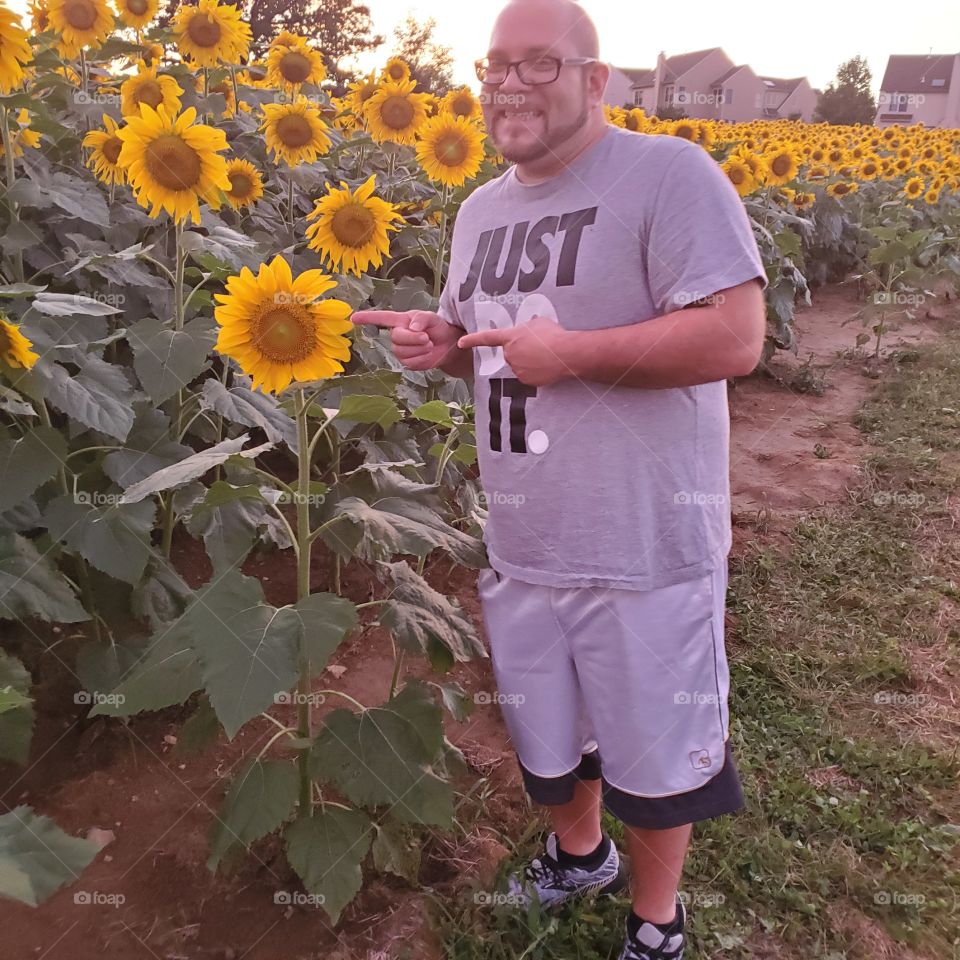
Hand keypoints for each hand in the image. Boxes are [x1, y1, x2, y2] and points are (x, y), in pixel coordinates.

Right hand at [350, 309, 461, 370]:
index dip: (367, 318)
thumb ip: (422, 318)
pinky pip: (409, 363)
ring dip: (419, 349)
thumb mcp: (432, 318)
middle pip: (396, 338)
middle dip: (413, 339)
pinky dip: (421, 359)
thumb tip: (412, 327)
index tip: (353, 318)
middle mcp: (397, 335)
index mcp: (400, 321)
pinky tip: (427, 354)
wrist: (448, 344)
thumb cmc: (438, 327)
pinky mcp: (407, 363)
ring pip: (402, 352)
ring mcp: (400, 350)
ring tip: (429, 344)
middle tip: (427, 338)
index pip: (380, 318)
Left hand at [457, 316, 574, 385]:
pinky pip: (528, 376)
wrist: (565, 353)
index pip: (487, 338)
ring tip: (545, 355)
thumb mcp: (537, 323)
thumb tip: (526, 335)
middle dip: (521, 350)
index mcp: (510, 338)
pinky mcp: (526, 380)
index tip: (460, 343)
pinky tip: (546, 366)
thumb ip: (525, 329)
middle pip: (511, 353)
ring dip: (529, 361)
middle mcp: (509, 354)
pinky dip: (536, 372)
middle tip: (538, 346)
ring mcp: (517, 369)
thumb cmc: (553, 334)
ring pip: (520, 365)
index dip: (472, 340)